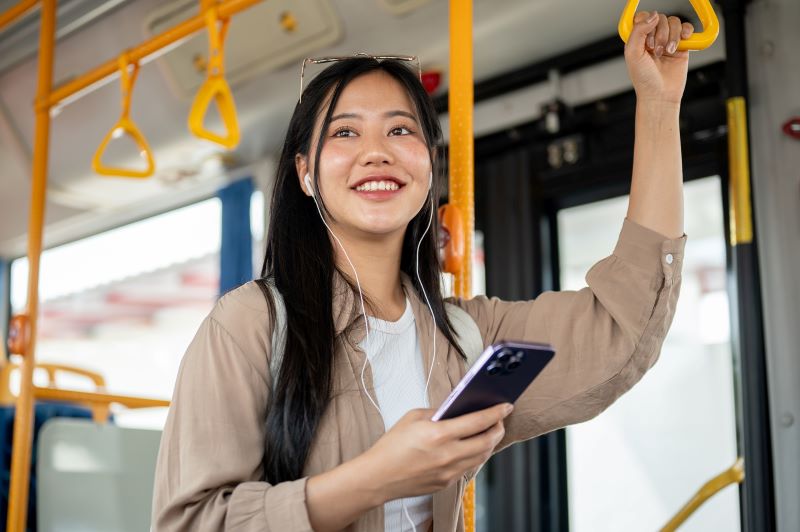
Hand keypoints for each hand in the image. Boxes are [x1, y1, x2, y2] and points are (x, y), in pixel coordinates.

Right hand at [361, 403, 511, 501]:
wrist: (378, 477)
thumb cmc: (391, 447)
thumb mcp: (412, 418)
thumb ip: (437, 411)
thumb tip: (455, 408)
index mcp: (439, 435)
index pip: (478, 422)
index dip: (496, 413)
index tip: (505, 406)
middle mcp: (448, 455)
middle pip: (487, 442)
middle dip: (498, 428)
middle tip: (500, 419)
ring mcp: (449, 472)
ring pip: (482, 457)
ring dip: (490, 443)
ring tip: (490, 432)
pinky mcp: (447, 483)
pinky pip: (469, 467)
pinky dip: (476, 455)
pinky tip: (473, 447)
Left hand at [625, 11, 694, 103]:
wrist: (660, 94)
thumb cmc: (644, 79)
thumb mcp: (633, 54)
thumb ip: (638, 31)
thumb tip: (652, 16)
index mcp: (637, 39)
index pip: (642, 17)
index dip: (645, 24)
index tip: (646, 39)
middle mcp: (652, 38)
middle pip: (659, 18)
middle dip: (659, 34)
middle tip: (656, 51)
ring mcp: (667, 40)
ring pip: (673, 22)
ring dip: (671, 36)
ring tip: (667, 52)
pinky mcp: (681, 45)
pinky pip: (686, 28)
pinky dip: (686, 31)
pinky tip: (682, 41)